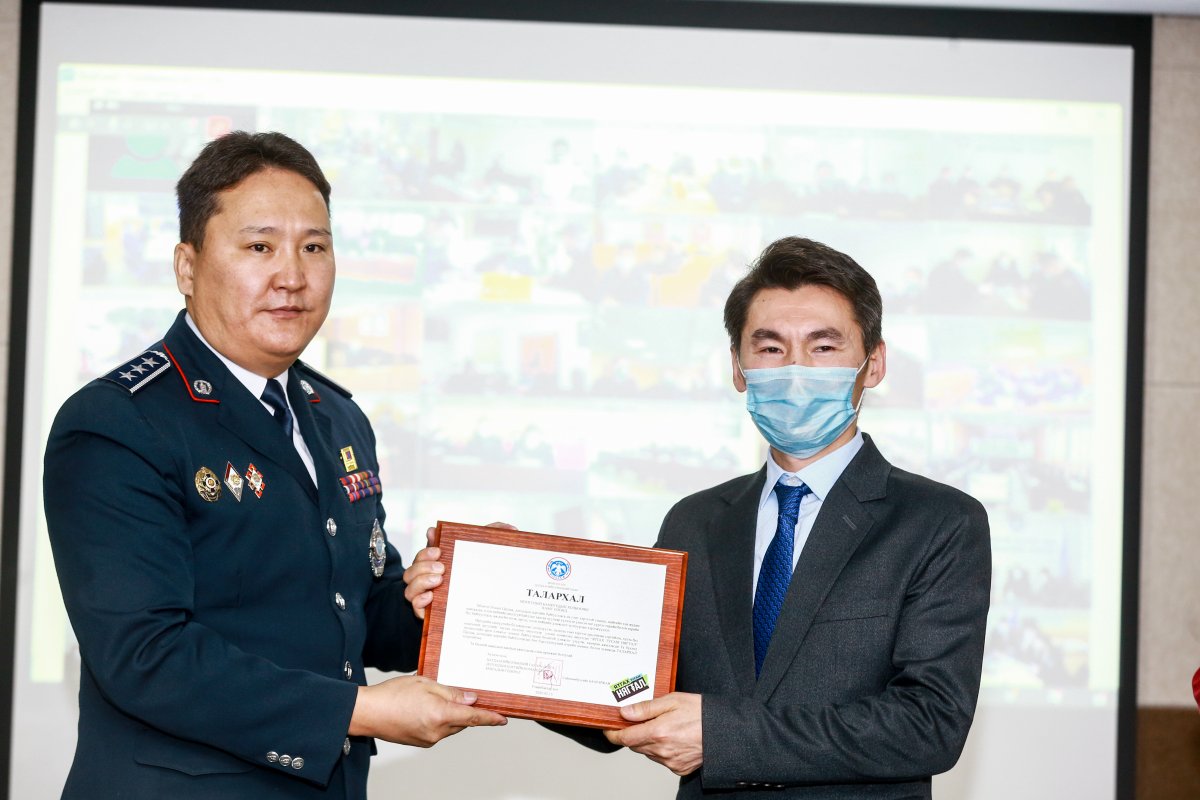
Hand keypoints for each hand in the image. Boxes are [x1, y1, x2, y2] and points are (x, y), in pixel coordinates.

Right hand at [348, 675, 505, 745]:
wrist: (367, 712)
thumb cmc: (392, 694)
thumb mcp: (425, 684)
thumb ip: (451, 692)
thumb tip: (471, 699)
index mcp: (440, 715)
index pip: (473, 718)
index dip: (490, 718)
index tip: (503, 719)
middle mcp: (436, 732)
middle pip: (463, 722)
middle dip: (466, 710)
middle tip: (466, 695)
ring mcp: (428, 739)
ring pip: (451, 727)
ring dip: (452, 715)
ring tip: (437, 697)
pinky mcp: (420, 742)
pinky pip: (439, 731)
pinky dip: (440, 720)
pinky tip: (428, 707)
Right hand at [404, 522, 516, 619]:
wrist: (486, 612)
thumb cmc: (481, 578)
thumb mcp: (486, 557)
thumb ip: (496, 540)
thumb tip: (510, 528)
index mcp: (438, 563)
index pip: (423, 555)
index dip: (426, 551)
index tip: (439, 551)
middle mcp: (427, 579)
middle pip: (412, 570)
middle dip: (423, 566)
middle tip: (442, 567)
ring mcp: (426, 596)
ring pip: (409, 589)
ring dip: (420, 582)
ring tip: (437, 580)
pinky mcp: (429, 613)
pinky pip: (415, 607)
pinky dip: (420, 601)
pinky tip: (431, 597)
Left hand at [603, 692, 702, 775]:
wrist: (725, 731)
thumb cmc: (701, 712)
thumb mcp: (672, 700)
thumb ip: (646, 708)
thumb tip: (624, 712)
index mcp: (658, 732)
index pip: (625, 738)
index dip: (613, 733)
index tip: (608, 728)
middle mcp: (662, 750)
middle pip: (635, 745)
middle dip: (634, 733)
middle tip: (643, 720)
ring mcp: (670, 762)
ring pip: (648, 752)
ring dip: (649, 741)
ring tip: (665, 727)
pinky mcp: (679, 768)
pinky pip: (662, 759)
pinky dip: (662, 750)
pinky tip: (674, 738)